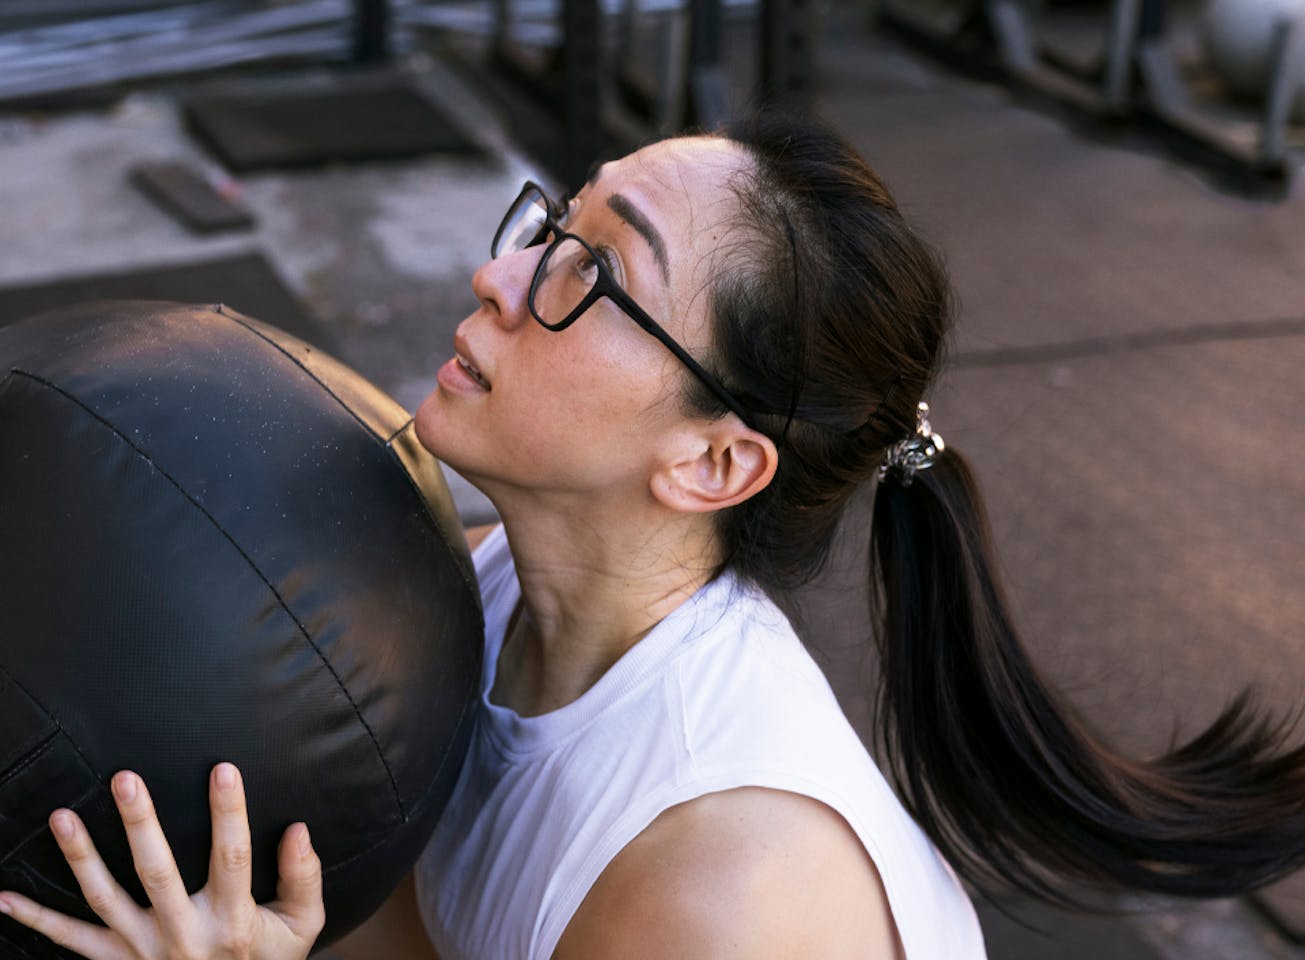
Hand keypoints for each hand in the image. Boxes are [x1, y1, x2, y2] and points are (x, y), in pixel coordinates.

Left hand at [0, 764, 324, 959]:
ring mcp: (143, 951)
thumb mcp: (301, 927)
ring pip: (105, 901)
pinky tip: (4, 897)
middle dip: (140, 824)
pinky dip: (35, 920)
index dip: (229, 813)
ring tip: (62, 815)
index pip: (232, 857)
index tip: (223, 768)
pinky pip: (70, 943)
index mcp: (232, 921)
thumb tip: (298, 830)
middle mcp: (183, 935)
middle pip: (157, 873)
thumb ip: (302, 879)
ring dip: (81, 858)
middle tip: (125, 779)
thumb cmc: (267, 959)